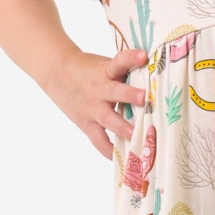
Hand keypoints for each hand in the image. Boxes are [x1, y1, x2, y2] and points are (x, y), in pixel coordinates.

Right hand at [53, 45, 147, 160]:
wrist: (57, 73)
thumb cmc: (90, 70)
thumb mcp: (106, 66)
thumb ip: (126, 74)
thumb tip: (157, 81)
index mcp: (106, 71)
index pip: (119, 61)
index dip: (131, 58)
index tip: (143, 56)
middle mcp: (99, 89)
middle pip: (115, 92)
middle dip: (130, 96)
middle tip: (144, 98)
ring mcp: (92, 108)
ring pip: (108, 119)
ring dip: (123, 128)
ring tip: (136, 136)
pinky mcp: (86, 124)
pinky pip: (99, 141)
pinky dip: (110, 150)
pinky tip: (124, 159)